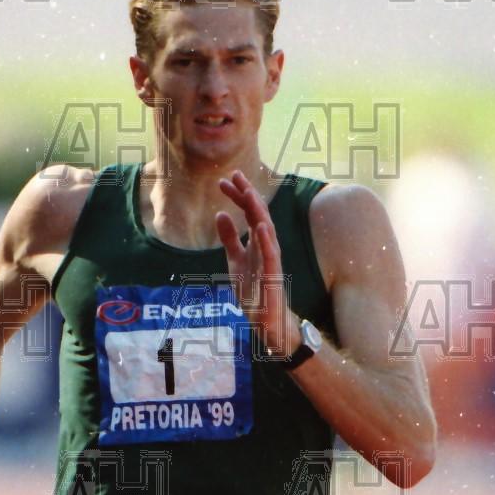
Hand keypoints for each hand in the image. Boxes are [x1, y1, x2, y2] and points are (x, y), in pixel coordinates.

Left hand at [216, 170, 299, 356]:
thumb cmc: (253, 291)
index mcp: (257, 241)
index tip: (224, 181)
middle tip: (234, 175)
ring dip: (258, 211)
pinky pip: (271, 255)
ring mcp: (271, 260)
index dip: (238, 196)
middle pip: (258, 214)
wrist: (265, 320)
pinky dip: (265, 240)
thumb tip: (221, 214)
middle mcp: (266, 246)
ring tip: (248, 192)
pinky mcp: (273, 276)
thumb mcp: (235, 261)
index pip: (248, 212)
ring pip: (266, 230)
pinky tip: (259, 226)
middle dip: (247, 194)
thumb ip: (230, 239)